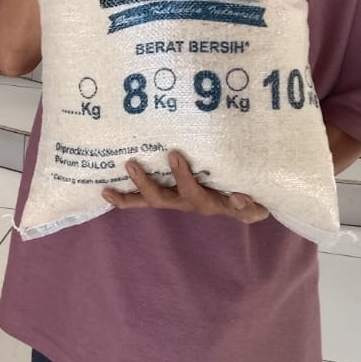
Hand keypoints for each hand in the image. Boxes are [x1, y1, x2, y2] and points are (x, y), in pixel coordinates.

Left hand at [102, 153, 269, 222]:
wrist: (245, 203)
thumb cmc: (249, 200)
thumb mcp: (255, 207)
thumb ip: (250, 207)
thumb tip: (239, 196)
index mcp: (207, 203)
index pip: (193, 192)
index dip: (182, 177)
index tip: (173, 155)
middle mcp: (187, 202)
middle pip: (162, 200)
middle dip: (144, 185)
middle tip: (130, 164)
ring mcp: (175, 198)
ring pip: (149, 201)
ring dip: (129, 194)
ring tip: (107, 188)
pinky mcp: (167, 193)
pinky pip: (143, 199)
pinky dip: (125, 198)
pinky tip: (104, 192)